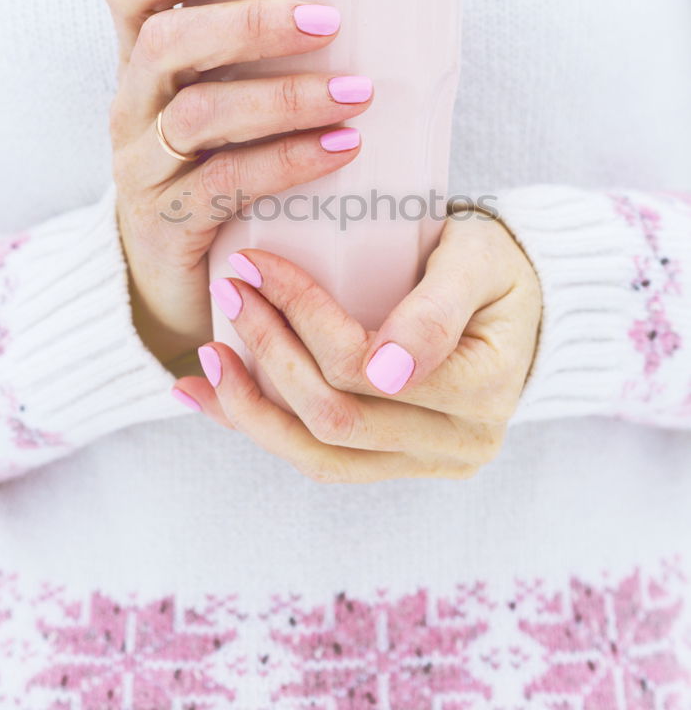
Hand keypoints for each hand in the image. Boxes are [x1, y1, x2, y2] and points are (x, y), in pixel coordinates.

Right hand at [103, 0, 372, 368]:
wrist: (178, 279)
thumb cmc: (218, 174)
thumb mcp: (223, 114)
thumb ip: (255, 68)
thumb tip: (372, 18)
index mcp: (143, 68)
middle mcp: (132, 109)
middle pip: (168, 45)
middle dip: (248, 26)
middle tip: (327, 22)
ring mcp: (143, 168)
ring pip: (199, 114)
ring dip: (283, 97)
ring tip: (355, 94)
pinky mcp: (167, 222)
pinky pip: (225, 182)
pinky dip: (287, 160)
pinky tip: (340, 150)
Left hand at [176, 210, 541, 480]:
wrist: (521, 304)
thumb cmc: (495, 266)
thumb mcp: (479, 261)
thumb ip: (439, 309)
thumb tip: (387, 373)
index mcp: (482, 392)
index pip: (365, 366)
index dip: (302, 318)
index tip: (256, 263)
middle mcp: (457, 443)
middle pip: (335, 417)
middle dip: (268, 354)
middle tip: (229, 293)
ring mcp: (426, 462)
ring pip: (320, 456)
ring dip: (251, 409)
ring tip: (203, 361)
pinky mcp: (397, 462)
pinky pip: (323, 459)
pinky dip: (264, 429)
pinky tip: (212, 400)